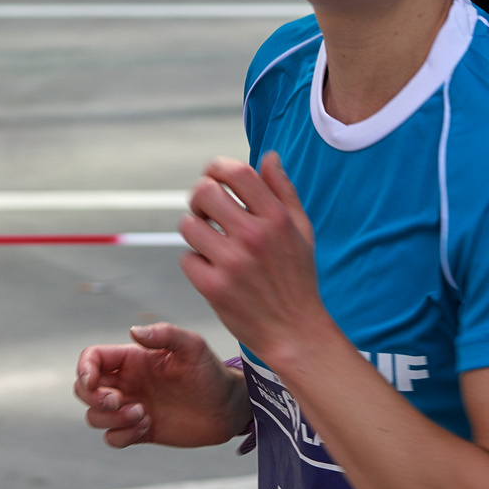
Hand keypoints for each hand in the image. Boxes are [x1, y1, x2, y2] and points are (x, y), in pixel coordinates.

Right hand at [74, 322, 251, 448]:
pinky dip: (121, 435)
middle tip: (118, 401)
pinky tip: (146, 426)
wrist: (228, 408)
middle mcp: (128, 382)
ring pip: (94, 416)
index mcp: (134, 359)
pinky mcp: (140, 431)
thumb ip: (165, 334)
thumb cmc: (211, 373)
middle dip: (92, 397)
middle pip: (84, 389)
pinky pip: (112, 438)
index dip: (84, 369)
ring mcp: (132, 407)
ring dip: (110, 418)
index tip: (93, 381)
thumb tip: (133, 331)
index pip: (92, 358)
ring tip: (143, 413)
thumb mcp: (193, 346)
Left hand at [179, 152, 326, 363]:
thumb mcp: (302, 231)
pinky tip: (212, 269)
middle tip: (205, 210)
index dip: (216, 167)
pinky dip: (195, 262)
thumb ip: (284, 191)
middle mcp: (254, 236)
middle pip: (204, 192)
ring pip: (188, 224)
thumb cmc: (297, 279)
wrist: (295, 331)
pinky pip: (187, 258)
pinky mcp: (214, 287)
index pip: (236, 172)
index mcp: (277, 218)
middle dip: (199, 197)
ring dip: (193, 229)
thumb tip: (269, 156)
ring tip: (207, 239)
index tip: (213, 176)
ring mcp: (232, 262)